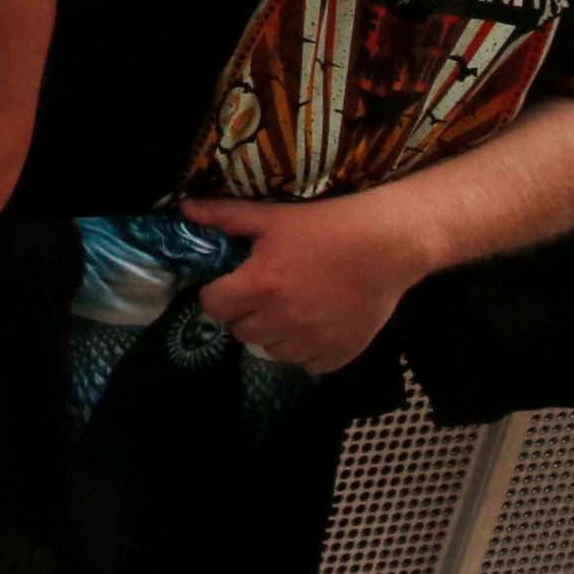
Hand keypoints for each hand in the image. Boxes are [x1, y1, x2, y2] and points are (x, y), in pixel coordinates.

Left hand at [181, 191, 428, 372]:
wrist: (389, 244)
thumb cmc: (328, 226)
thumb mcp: (274, 217)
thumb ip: (226, 217)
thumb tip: (184, 209)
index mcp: (261, 285)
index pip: (213, 306)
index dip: (218, 294)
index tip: (233, 284)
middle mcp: (282, 320)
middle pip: (240, 331)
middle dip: (246, 313)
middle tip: (267, 292)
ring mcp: (311, 342)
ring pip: (271, 351)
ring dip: (274, 333)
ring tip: (293, 307)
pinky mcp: (338, 355)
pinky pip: (306, 364)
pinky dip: (307, 350)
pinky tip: (317, 323)